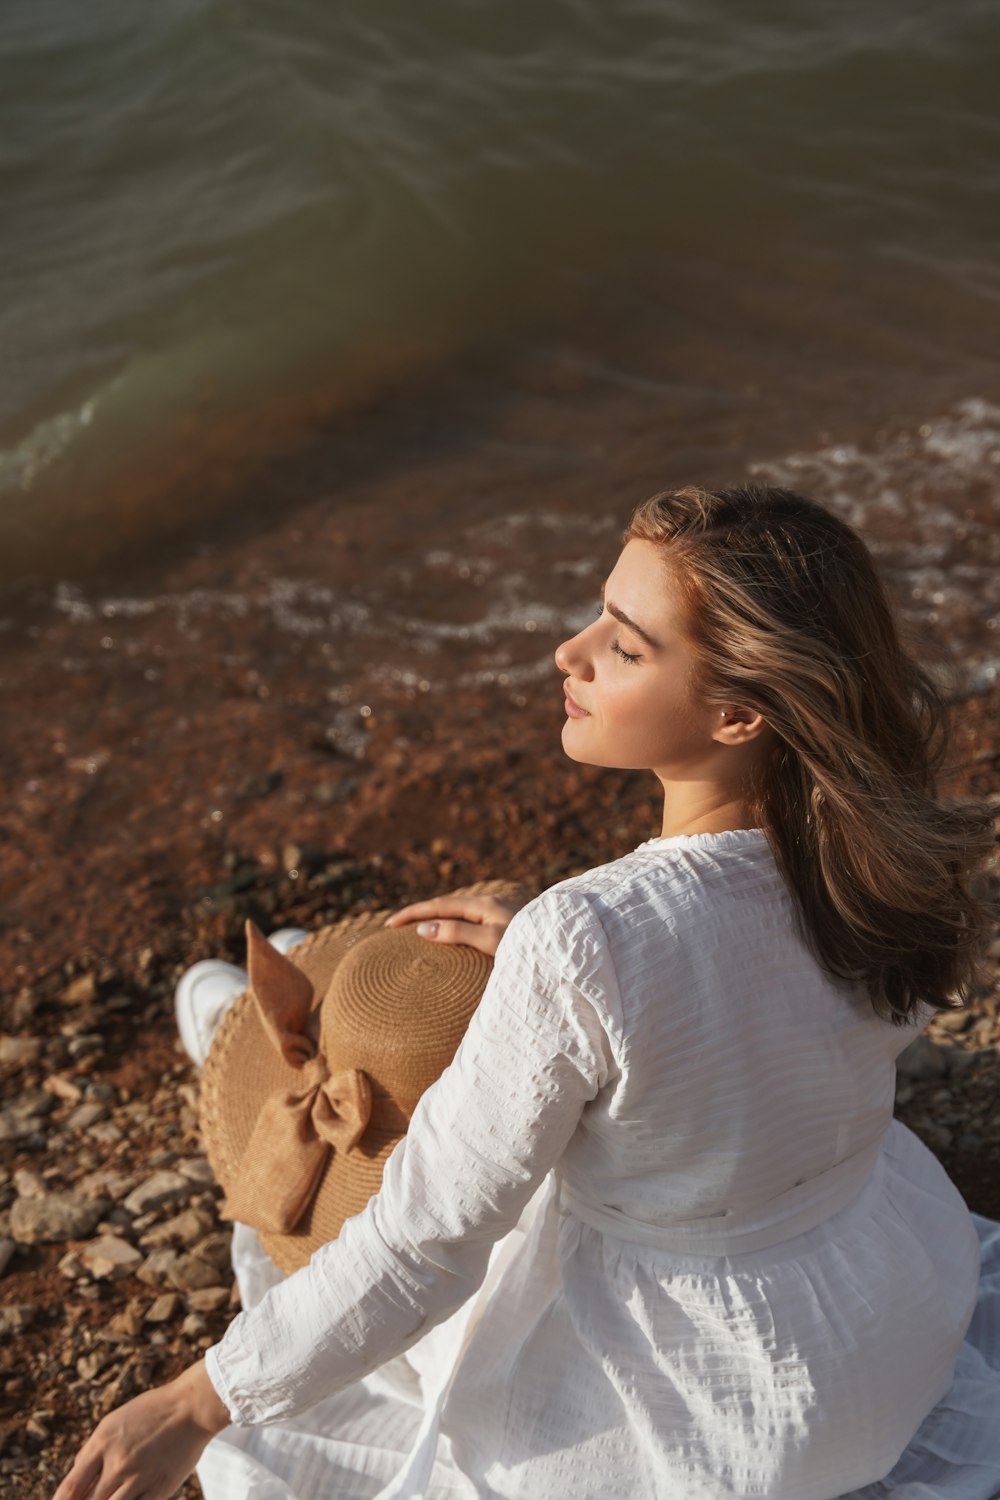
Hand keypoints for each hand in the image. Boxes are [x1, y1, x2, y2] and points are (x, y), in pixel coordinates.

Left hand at [52, 1360, 229, 1499]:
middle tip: (91, 1498)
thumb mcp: (114, 1422)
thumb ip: (92, 1451)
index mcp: (102, 1443)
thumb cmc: (151, 1412)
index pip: (70, 1487)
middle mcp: (118, 1462)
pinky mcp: (160, 1489)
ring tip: (110, 1499)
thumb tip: (76, 1480)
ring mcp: (140, 1478)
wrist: (192, 1406)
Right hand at [385, 892, 526, 957]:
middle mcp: (493, 904)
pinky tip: (458, 938)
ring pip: (462, 912)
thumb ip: (459, 933)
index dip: (412, 914)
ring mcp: (504, 913)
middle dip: (422, 914)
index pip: (439, 905)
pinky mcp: (512, 925)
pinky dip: (456, 926)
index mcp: (485, 904)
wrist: (572, 947)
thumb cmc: (534, 946)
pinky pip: (474, 922)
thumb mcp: (493, 941)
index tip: (388, 925)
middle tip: (398, 928)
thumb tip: (424, 928)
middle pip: (448, 904)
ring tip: (421, 933)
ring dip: (439, 919)